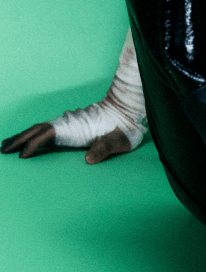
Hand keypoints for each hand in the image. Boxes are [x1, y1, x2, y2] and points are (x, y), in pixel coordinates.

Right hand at [1, 123, 131, 163]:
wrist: (128, 112)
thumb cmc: (124, 129)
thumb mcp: (118, 141)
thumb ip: (104, 148)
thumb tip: (89, 159)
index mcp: (76, 127)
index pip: (49, 134)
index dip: (34, 144)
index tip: (22, 156)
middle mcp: (68, 123)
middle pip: (37, 129)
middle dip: (19, 139)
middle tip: (2, 149)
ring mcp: (68, 123)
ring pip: (39, 128)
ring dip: (23, 136)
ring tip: (6, 145)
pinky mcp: (70, 126)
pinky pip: (46, 130)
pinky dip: (32, 135)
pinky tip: (26, 142)